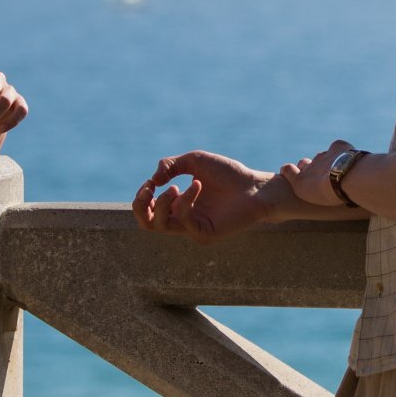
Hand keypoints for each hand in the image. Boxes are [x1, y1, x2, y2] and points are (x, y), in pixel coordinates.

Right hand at [132, 151, 278, 243]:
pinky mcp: (204, 234)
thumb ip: (170, 166)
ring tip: (174, 187)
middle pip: (146, 224)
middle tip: (149, 188)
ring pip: (160, 225)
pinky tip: (197, 185)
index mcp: (178, 206)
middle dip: (140, 205)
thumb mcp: (194, 161)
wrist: (255, 186)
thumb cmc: (228, 174)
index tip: (150, 181)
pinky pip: (183, 220)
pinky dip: (185, 200)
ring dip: (162, 203)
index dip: (142, 196)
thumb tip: (153, 179)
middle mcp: (183, 220)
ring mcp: (192, 229)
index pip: (148, 210)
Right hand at [278, 139, 355, 207]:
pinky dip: (340, 152)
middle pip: (304, 163)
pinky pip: (336, 147)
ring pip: (322, 156)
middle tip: (321, 178)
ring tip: (339, 172)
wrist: (349, 178)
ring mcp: (323, 156)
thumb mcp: (313, 198)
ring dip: (327, 162)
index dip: (289, 170)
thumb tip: (310, 187)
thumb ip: (307, 188)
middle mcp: (309, 166)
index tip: (291, 172)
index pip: (287, 169)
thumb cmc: (332, 194)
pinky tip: (348, 159)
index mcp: (300, 180)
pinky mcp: (337, 147)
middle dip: (310, 167)